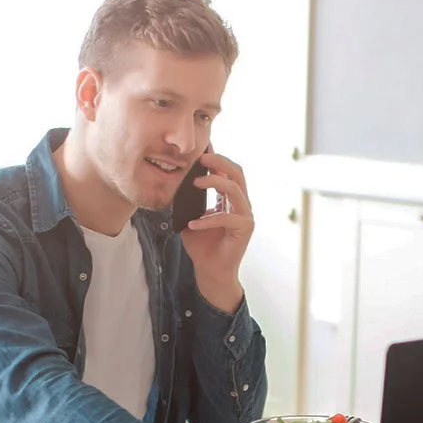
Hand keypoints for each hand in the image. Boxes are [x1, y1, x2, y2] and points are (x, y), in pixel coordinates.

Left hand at [180, 151, 252, 311]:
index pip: (228, 172)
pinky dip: (207, 220)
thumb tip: (176, 182)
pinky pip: (226, 217)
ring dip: (215, 182)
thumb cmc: (202, 246)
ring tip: (195, 182)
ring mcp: (245, 216)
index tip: (201, 150)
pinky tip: (193, 224)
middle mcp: (241, 204)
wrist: (210, 271)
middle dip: (219, 162)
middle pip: (237, 173)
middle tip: (201, 158)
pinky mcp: (244, 229)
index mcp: (230, 199)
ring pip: (235, 190)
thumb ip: (190, 201)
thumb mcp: (192, 217)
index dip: (216, 159)